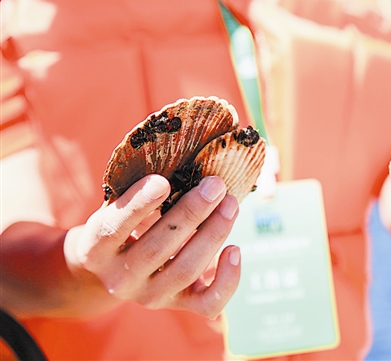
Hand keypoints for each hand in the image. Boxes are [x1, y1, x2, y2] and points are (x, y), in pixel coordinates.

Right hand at [64, 174, 240, 318]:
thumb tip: (179, 144)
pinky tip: (235, 249)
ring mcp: (150, 296)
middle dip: (190, 214)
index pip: (112, 228)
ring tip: (231, 203)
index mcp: (95, 249)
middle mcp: (119, 279)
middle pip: (156, 249)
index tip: (162, 180)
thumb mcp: (117, 203)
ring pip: (186, 270)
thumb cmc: (121, 223)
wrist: (111, 268)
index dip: (138, 204)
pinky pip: (207, 304)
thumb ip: (139, 186)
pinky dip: (227, 280)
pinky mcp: (178, 305)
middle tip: (215, 184)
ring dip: (213, 234)